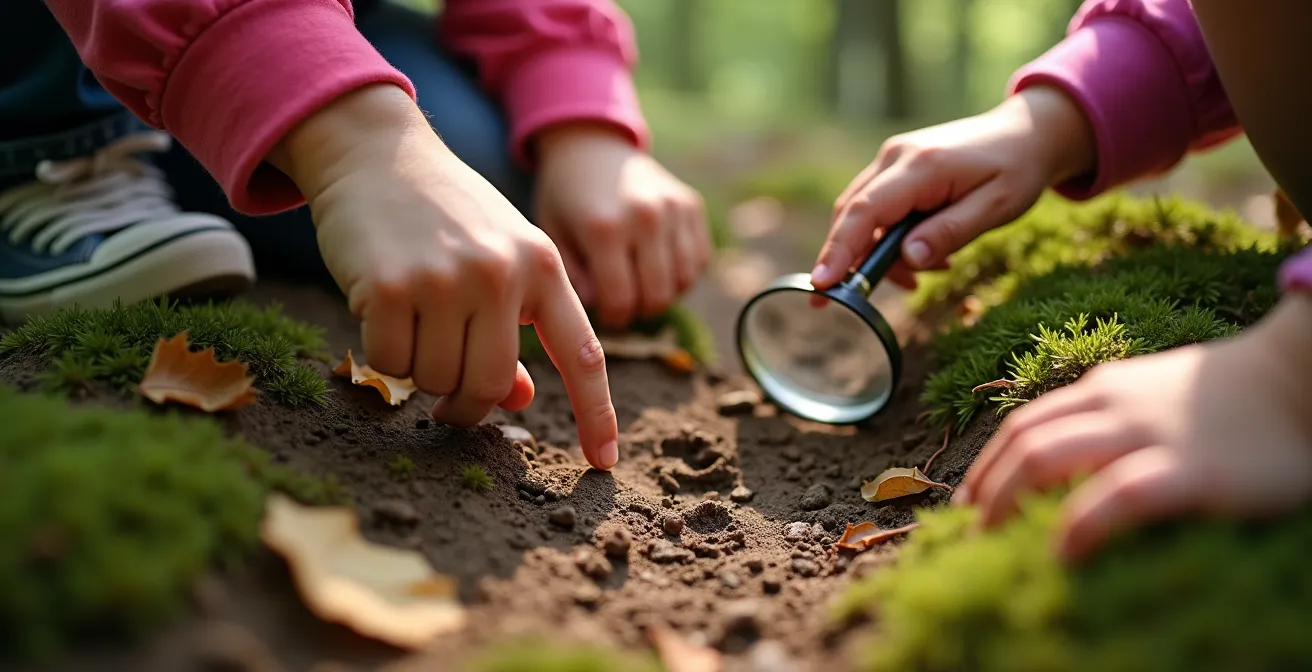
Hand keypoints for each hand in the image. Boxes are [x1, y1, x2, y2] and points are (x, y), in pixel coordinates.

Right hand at [268, 84, 619, 469]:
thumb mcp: (499, 259)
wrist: (376, 151)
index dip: (596, 414)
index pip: (583, 355)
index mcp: (543, 267)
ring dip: (420, 371)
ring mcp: (447, 279)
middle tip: (446, 400)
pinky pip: (390, 364)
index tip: (604, 462)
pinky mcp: (391, 286)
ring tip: (412, 322)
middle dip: (465, 404)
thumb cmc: (444, 215)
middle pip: (489, 385)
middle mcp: (502, 273)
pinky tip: (378, 310)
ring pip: (437, 379)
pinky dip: (382, 354)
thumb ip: (518, 324)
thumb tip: (518, 398)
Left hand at [534, 122, 708, 328]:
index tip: (605, 315)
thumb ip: (574, 277)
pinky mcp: (691, 204)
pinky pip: (700, 260)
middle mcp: (645, 217)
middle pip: (657, 296)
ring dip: (664, 294)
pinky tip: (659, 265)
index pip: (621, 300)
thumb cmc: (566, 197)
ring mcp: (673, 208)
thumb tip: (601, 305)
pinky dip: (683, 273)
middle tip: (625, 305)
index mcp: (604, 228)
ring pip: (684, 282)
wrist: (591, 145)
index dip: (614, 319)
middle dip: (640, 311)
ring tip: (641, 285)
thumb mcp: (553, 235)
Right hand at [812, 85, 1095, 290]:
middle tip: (853, 302)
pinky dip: (886, 240)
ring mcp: (891, 160)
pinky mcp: (894, 169)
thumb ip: (951, 232)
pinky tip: (920, 256)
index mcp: (922, 166)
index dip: (839, 250)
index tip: (821, 284)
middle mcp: (895, 157)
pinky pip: (875, 209)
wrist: (1025, 133)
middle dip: (848, 260)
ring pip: (860, 214)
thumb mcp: (997, 207)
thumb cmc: (1016, 169)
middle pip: (851, 214)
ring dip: (878, 253)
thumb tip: (908, 260)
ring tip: (921, 275)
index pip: (865, 211)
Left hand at [955, 295, 1311, 561]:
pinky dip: (1078, 526)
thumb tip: (1063, 461)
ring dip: (1007, 500)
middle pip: (1022, 441)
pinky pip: (1115, 498)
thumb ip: (1108, 416)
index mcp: (1103, 388)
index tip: (968, 499)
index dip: (987, 463)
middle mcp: (1112, 405)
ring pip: (1045, 458)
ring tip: (994, 539)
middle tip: (972, 526)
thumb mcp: (1153, 392)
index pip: (1023, 424)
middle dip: (987, 487)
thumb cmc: (1229, 394)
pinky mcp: (1187, 472)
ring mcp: (1146, 435)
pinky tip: (1061, 553)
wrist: (1301, 375)